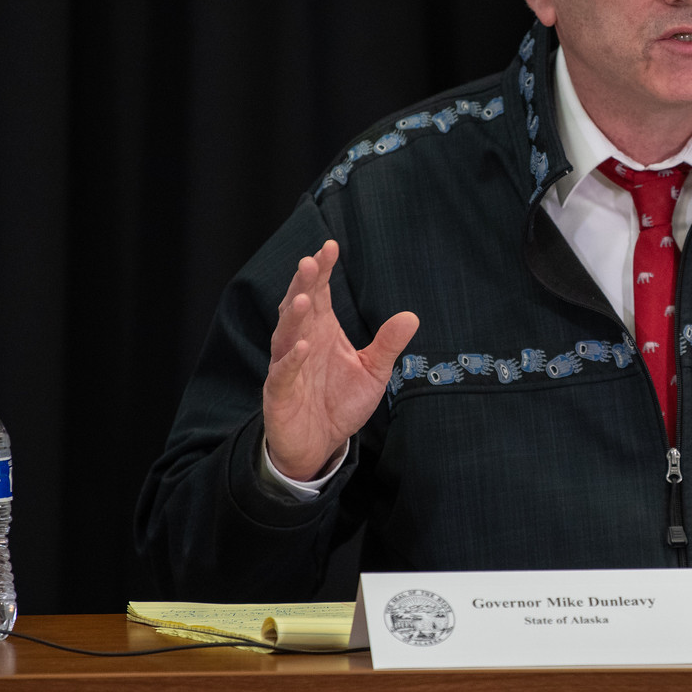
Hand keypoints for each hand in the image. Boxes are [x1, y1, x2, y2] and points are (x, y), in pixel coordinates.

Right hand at [262, 239, 418, 480]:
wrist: (319, 445)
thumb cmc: (340, 402)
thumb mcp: (373, 372)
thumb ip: (388, 344)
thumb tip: (412, 316)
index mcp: (321, 332)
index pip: (319, 294)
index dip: (321, 271)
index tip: (330, 246)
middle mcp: (301, 343)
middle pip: (298, 307)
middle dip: (303, 284)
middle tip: (309, 260)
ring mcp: (287, 367)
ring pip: (285, 336)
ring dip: (293, 317)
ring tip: (303, 297)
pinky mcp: (279, 394)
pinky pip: (282, 374)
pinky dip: (291, 361)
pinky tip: (302, 348)